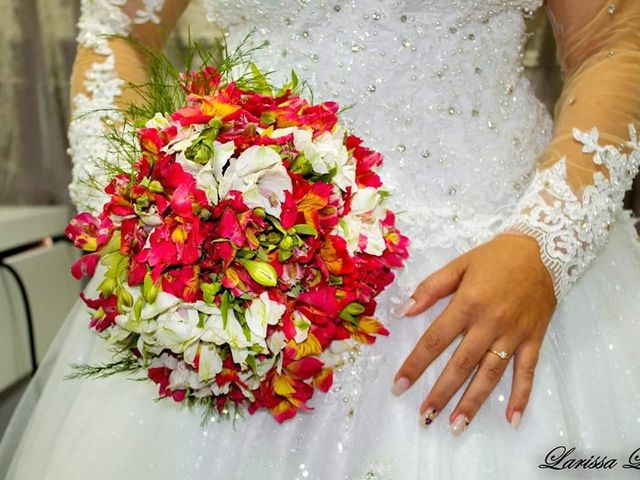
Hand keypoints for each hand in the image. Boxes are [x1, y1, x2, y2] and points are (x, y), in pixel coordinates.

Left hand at [390, 233, 556, 433]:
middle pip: (461, 364)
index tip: (399, 385)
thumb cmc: (494, 258)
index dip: (415, 364)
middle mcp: (490, 323)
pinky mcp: (533, 340)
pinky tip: (512, 418)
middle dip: (441, 392)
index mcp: (468, 303)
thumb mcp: (458, 265)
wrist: (542, 251)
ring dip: (473, 402)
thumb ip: (430, 288)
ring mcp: (513, 334)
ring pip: (490, 374)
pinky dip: (521, 396)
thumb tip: (403, 311)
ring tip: (456, 425)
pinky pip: (527, 372)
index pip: (435, 340)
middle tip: (424, 416)